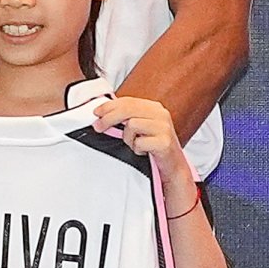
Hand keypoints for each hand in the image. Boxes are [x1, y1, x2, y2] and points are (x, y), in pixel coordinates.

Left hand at [92, 93, 196, 208]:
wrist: (172, 166)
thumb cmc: (153, 146)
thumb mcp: (139, 127)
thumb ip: (125, 117)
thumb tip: (101, 114)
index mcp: (154, 108)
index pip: (127, 101)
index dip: (109, 106)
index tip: (96, 112)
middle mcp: (161, 114)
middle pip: (127, 110)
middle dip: (108, 118)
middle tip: (98, 127)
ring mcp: (164, 128)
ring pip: (132, 125)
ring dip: (128, 138)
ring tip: (134, 144)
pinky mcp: (165, 142)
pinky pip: (139, 142)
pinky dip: (137, 149)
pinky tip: (143, 151)